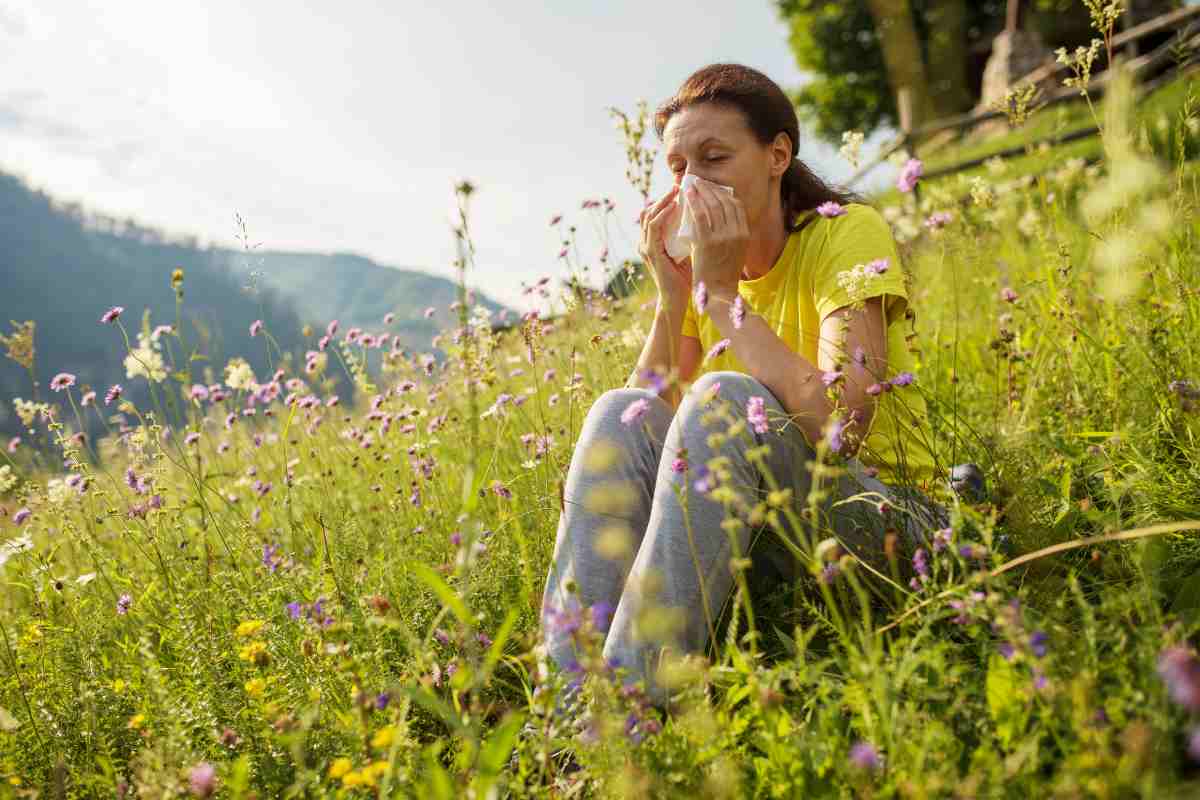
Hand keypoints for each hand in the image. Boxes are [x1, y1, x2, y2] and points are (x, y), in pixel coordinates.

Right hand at [637, 184, 692, 313]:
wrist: (679, 299)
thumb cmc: (687, 276)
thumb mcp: (689, 250)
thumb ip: (692, 236)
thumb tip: (708, 217)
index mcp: (654, 242)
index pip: (655, 214)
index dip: (666, 200)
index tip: (683, 189)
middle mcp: (646, 242)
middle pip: (649, 210)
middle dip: (663, 196)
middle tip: (679, 185)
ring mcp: (646, 247)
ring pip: (649, 215)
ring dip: (662, 201)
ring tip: (676, 191)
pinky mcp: (651, 253)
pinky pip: (654, 227)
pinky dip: (663, 214)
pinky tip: (674, 207)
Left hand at [686, 179, 748, 300]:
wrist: (717, 292)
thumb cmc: (723, 273)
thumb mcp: (736, 251)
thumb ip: (732, 234)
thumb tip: (720, 216)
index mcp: (745, 234)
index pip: (736, 206)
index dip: (724, 194)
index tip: (713, 188)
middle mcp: (736, 233)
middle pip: (724, 202)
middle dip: (711, 189)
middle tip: (700, 182)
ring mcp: (722, 237)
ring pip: (712, 206)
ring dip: (701, 191)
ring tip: (692, 185)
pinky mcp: (706, 242)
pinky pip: (700, 215)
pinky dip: (693, 202)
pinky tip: (687, 195)